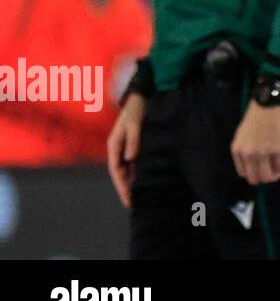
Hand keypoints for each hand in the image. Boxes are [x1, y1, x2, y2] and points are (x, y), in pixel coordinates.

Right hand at [107, 93, 145, 207]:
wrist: (142, 96)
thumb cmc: (137, 109)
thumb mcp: (135, 123)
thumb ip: (133, 140)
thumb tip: (130, 158)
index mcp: (114, 145)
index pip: (117, 171)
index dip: (122, 186)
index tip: (128, 199)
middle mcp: (118, 148)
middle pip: (121, 173)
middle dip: (126, 189)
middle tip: (133, 205)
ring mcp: (126, 147)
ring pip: (127, 169)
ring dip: (131, 182)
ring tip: (138, 197)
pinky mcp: (134, 144)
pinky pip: (134, 163)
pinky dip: (137, 172)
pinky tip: (144, 180)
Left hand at [230, 103, 279, 184]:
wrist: (268, 104)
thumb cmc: (257, 117)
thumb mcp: (243, 135)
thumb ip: (247, 150)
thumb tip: (258, 164)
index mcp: (237, 150)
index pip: (243, 174)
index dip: (254, 172)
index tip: (262, 167)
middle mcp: (247, 154)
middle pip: (254, 178)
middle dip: (265, 177)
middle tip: (273, 170)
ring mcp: (261, 153)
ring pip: (267, 176)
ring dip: (275, 175)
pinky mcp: (276, 150)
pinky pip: (279, 166)